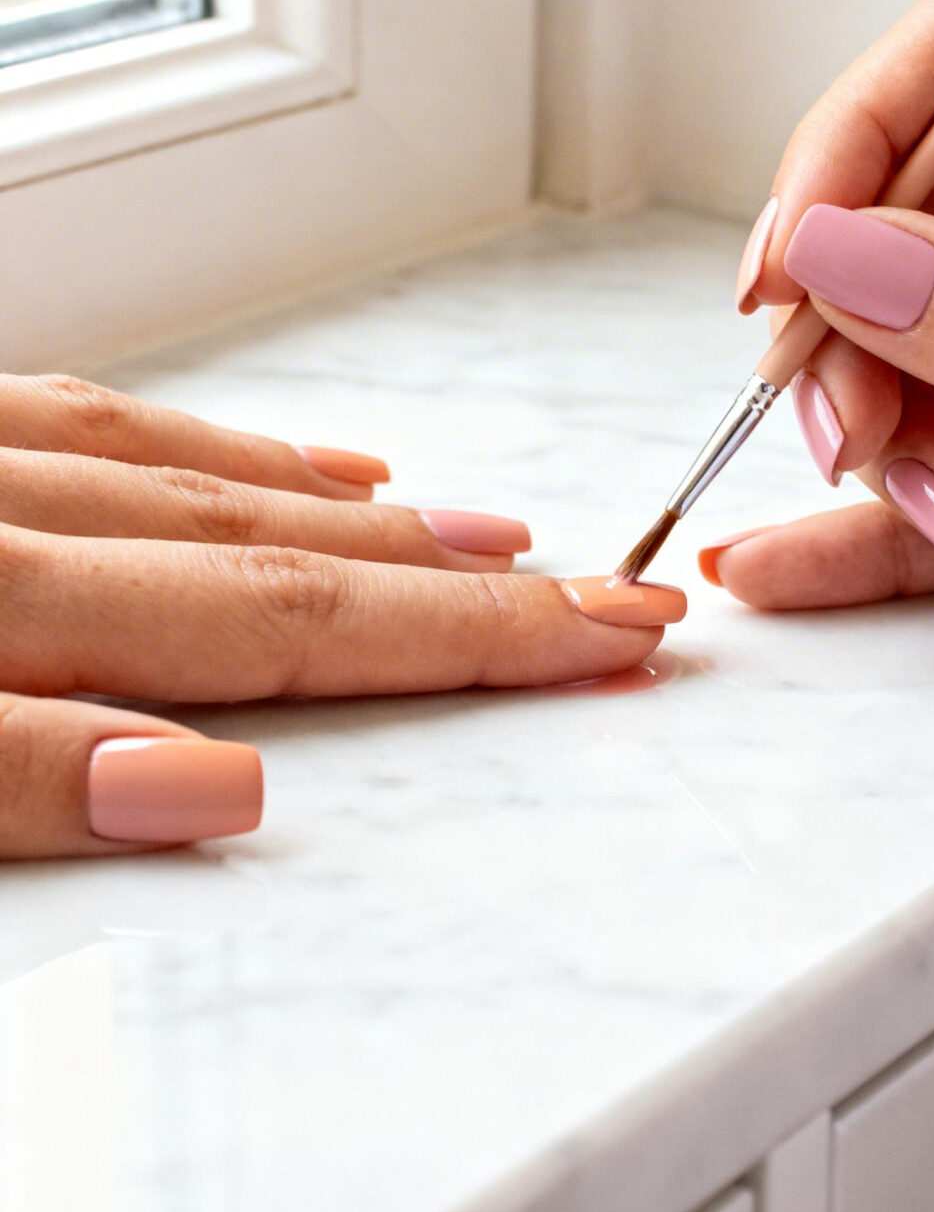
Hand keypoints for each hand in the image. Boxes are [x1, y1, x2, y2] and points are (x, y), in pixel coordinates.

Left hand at [0, 374, 682, 857]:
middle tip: (596, 593)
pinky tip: (254, 466)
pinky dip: (197, 447)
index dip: (452, 633)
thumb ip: (6, 768)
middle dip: (446, 576)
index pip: (276, 620)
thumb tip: (207, 791)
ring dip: (343, 510)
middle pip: (266, 544)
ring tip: (470, 537)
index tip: (597, 636)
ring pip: (182, 469)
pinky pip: (84, 420)